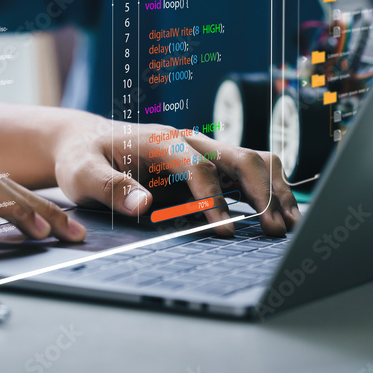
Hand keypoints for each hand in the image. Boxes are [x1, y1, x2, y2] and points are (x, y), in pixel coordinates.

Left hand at [50, 111, 299, 237]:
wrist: (87, 142)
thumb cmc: (84, 158)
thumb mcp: (83, 173)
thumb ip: (112, 187)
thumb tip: (144, 204)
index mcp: (163, 141)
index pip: (199, 167)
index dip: (214, 199)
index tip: (225, 231)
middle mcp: (192, 141)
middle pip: (241, 158)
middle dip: (262, 193)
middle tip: (274, 230)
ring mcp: (205, 151)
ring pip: (254, 160)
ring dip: (275, 189)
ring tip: (289, 224)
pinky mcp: (211, 165)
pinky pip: (250, 170)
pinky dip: (271, 189)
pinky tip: (282, 214)